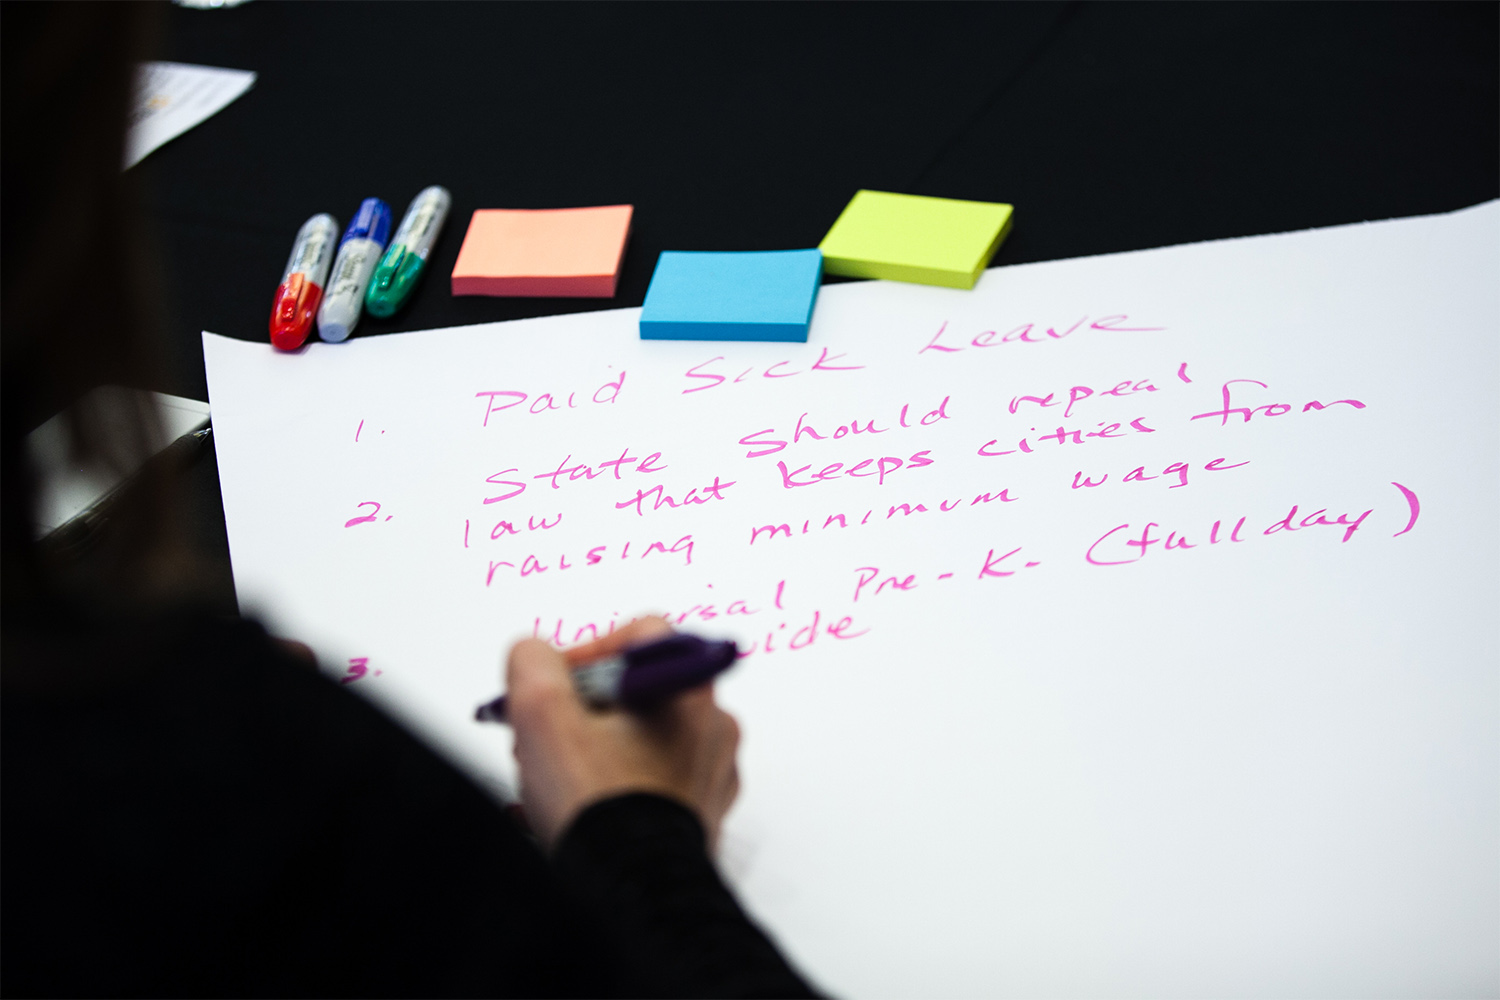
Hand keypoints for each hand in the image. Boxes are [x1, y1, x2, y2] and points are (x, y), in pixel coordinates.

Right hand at [504, 617, 741, 850]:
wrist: (633, 892)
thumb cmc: (597, 804)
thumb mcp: (542, 712)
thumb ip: (532, 662)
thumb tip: (535, 655)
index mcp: (690, 689)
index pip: (638, 635)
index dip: (585, 653)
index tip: (552, 686)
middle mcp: (715, 726)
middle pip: (639, 689)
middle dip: (583, 707)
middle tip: (544, 736)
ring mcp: (713, 774)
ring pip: (646, 737)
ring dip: (598, 747)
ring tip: (558, 778)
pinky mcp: (704, 815)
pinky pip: (658, 781)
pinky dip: (621, 784)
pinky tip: (587, 805)